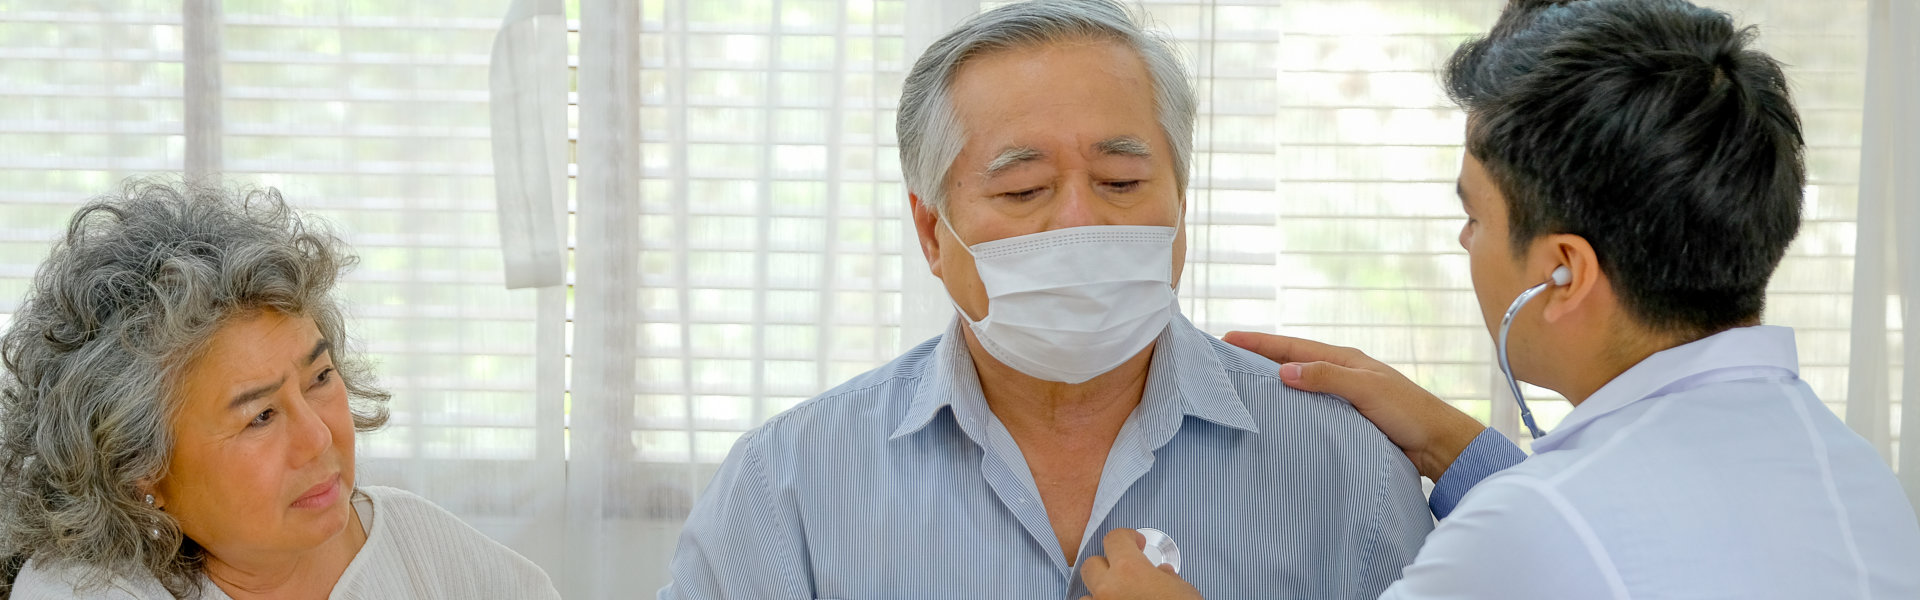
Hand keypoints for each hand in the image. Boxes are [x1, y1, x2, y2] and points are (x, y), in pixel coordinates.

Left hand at [1080, 529, 1201, 599]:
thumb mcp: (1182, 590)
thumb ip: (1165, 577)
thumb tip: (1160, 574)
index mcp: (1130, 570)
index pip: (1114, 539)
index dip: (1127, 538)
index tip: (1135, 543)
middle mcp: (1108, 589)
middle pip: (1091, 565)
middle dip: (1107, 566)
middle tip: (1125, 573)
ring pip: (1085, 597)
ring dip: (1100, 596)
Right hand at [1222, 331, 1485, 480]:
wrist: (1437, 443)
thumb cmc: (1408, 412)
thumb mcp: (1366, 389)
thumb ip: (1326, 378)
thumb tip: (1283, 371)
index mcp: (1345, 359)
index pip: (1292, 347)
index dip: (1260, 343)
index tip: (1228, 339)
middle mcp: (1341, 372)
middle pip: (1291, 361)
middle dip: (1259, 358)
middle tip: (1226, 359)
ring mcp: (1344, 395)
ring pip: (1299, 383)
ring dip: (1272, 382)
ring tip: (1242, 384)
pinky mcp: (1347, 417)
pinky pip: (1309, 405)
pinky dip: (1289, 404)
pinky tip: (1277, 413)